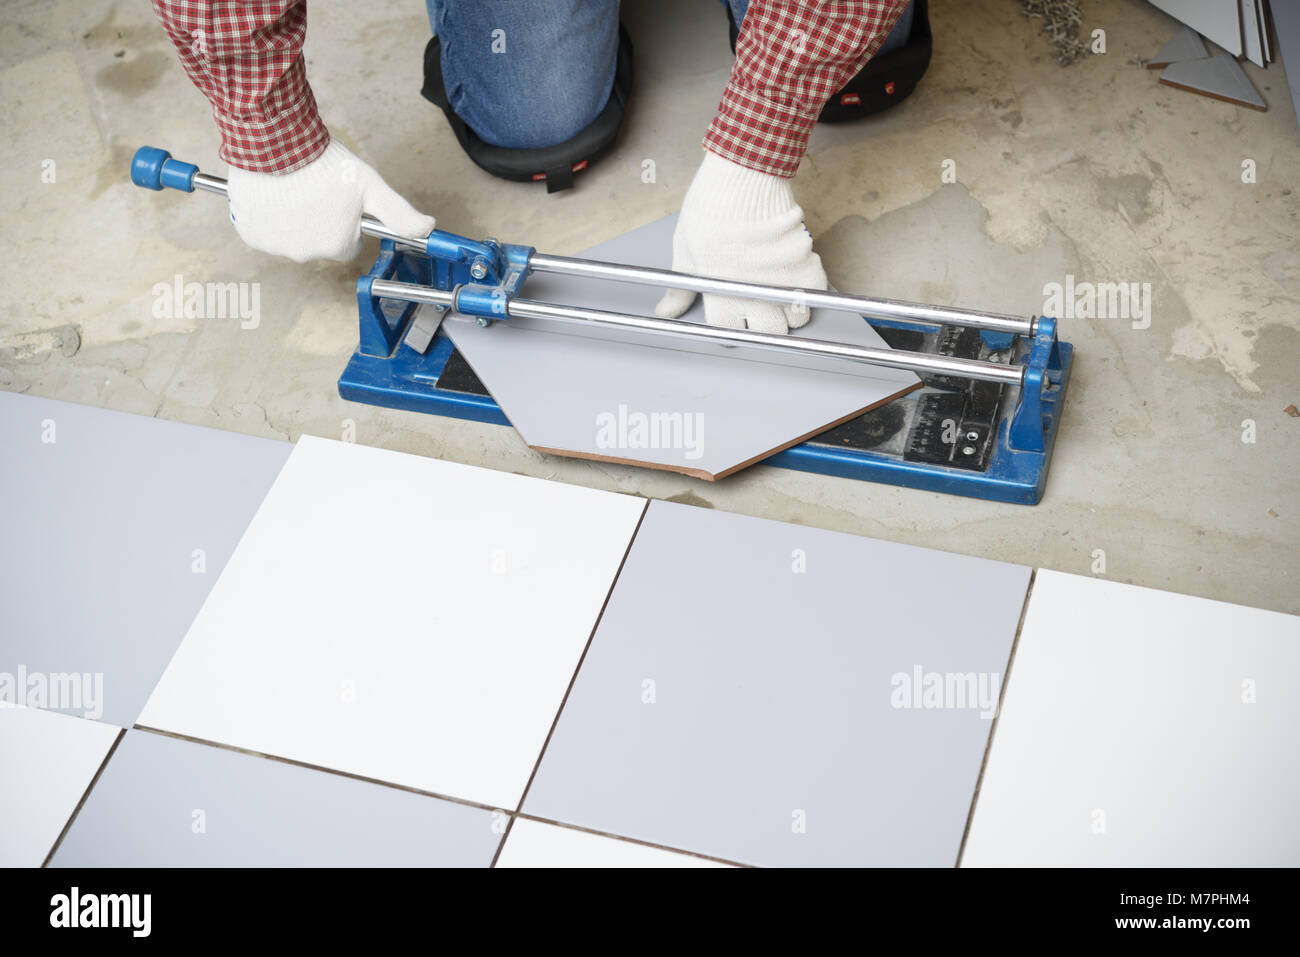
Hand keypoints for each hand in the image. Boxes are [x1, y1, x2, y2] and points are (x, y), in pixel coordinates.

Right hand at [226, 141, 434, 262]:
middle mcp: (306, 254)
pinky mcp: (250, 233)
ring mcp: (276, 246)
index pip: (347, 245)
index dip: (345, 222)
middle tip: (314, 190)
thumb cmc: (324, 161)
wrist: (275, 139)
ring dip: (291, 219)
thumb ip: (399, 212)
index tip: (338, 200)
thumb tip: (428, 229)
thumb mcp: (370, 184)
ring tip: (292, 188)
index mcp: (337, 247)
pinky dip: (266, 216)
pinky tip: (272, 193)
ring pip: (289, 237)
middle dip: (318, 221)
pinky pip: (262, 231)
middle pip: (318, 243)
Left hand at [654, 150, 827, 333]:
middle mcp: (753, 296)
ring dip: (791, 309)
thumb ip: (681, 288)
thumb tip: (666, 312)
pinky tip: (796, 274)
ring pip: (796, 318)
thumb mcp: (685, 250)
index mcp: (720, 296)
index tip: (734, 312)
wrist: (743, 178)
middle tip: (761, 304)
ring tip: (780, 290)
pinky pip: (815, 292)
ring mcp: (782, 282)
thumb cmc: (709, 209)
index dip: (732, 323)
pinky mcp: (805, 264)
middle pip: (769, 332)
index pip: (729, 332)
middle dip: (766, 323)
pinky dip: (810, 288)